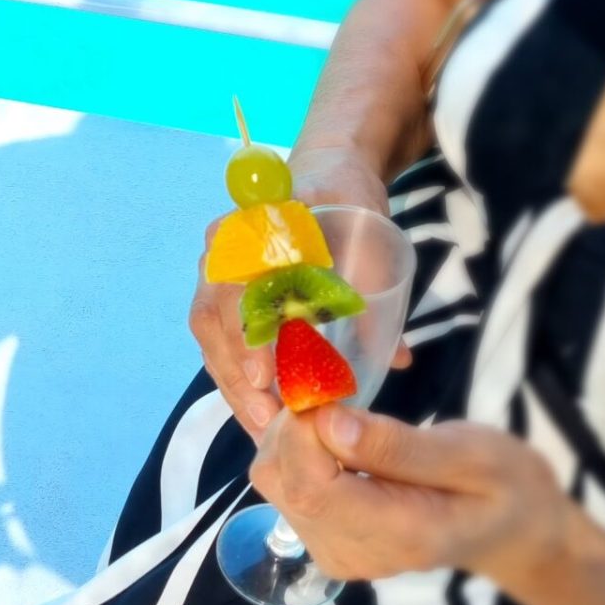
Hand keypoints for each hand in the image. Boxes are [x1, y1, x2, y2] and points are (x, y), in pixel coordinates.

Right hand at [188, 155, 407, 444]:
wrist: (328, 176)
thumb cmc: (350, 207)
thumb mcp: (372, 244)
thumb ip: (375, 297)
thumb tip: (394, 359)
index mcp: (257, 223)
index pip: (240, 281)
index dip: (248, 332)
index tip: (265, 376)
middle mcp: (224, 246)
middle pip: (215, 316)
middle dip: (239, 374)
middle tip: (270, 419)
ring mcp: (215, 270)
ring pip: (210, 335)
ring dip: (234, 385)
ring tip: (264, 428)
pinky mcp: (219, 295)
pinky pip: (215, 340)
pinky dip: (234, 379)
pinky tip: (257, 412)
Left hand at [248, 404, 571, 584]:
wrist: (511, 531)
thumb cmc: (504, 485)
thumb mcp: (473, 455)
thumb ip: (399, 445)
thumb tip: (327, 422)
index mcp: (396, 534)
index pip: (310, 485)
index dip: (302, 427)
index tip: (328, 382)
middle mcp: (352, 553)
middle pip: (281, 480)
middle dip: (292, 423)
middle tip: (332, 386)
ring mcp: (334, 552)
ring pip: (273, 479)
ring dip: (290, 433)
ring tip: (336, 406)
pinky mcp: (323, 540)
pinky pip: (283, 485)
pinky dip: (294, 449)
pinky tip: (330, 431)